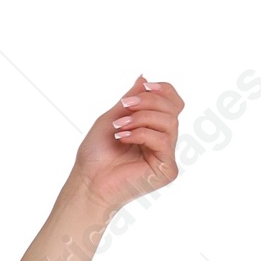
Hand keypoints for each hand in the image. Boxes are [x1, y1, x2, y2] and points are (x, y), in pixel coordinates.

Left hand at [73, 73, 182, 212]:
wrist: (87, 182)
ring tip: (119, 126)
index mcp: (154, 129)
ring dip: (142, 118)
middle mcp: (163, 143)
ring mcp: (166, 157)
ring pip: (169, 122)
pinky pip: (163, 140)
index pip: (173, 103)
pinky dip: (142, 134)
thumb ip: (131, 99)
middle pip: (172, 109)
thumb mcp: (114, 117)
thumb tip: (144, 78)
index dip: (163, 90)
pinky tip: (122, 138)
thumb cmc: (95, 155)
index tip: (144, 86)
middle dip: (148, 102)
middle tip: (125, 107)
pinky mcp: (166, 170)